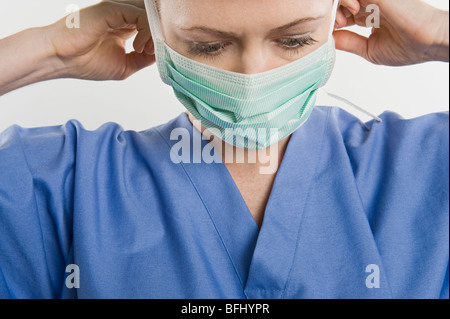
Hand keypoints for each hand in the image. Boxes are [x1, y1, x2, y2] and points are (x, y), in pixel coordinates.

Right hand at [47, 0, 154, 79]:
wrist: (61, 60)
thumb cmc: (86, 62)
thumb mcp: (126, 66)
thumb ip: (144, 59)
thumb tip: (163, 57)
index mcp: (126, 26)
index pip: (152, 26)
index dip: (160, 39)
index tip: (157, 56)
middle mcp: (123, 16)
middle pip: (153, 17)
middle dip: (160, 35)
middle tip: (153, 52)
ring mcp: (117, 10)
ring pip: (149, 14)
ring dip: (154, 34)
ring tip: (144, 51)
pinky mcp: (111, 9)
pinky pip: (139, 14)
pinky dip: (145, 31)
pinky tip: (138, 47)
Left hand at [333, 0, 448, 64]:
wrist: (429, 41)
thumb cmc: (408, 47)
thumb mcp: (369, 49)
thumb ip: (348, 43)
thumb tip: (330, 41)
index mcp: (370, 14)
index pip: (342, 12)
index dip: (333, 22)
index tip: (334, 33)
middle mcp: (371, 3)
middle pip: (340, 3)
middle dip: (331, 14)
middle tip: (336, 26)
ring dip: (336, 7)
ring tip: (342, 21)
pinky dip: (344, 1)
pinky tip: (351, 13)